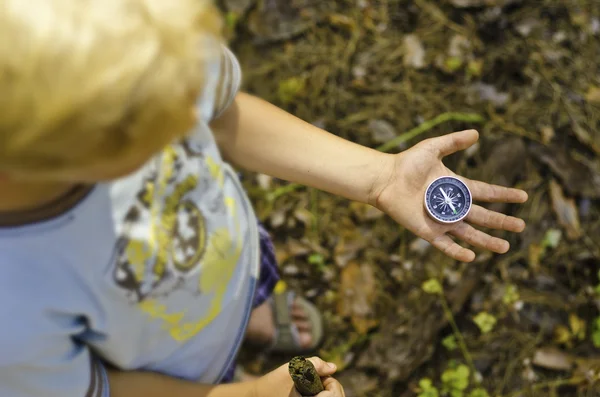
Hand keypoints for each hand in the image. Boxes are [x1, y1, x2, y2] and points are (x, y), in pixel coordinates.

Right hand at [251, 357, 344, 396]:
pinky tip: (313, 392)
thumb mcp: (293, 369)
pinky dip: (322, 396)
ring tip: (315, 386)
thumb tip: (333, 367)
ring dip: (328, 394)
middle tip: (320, 380)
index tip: (321, 375)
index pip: (335, 395)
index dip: (332, 382)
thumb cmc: (273, 384)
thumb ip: (315, 364)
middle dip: (332, 388)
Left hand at [373, 129, 527, 261]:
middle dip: (502, 222)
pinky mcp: (428, 231)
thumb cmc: (406, 163)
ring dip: (487, 241)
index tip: (523, 197)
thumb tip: (476, 132)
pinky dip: (457, 252)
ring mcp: (441, 220)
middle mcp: (452, 206)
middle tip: (522, 227)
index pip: (486, 192)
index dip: (504, 195)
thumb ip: (453, 142)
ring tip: (505, 247)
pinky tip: (472, 257)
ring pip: (470, 234)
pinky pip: (445, 245)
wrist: (385, 179)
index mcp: (456, 187)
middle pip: (483, 216)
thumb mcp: (433, 148)